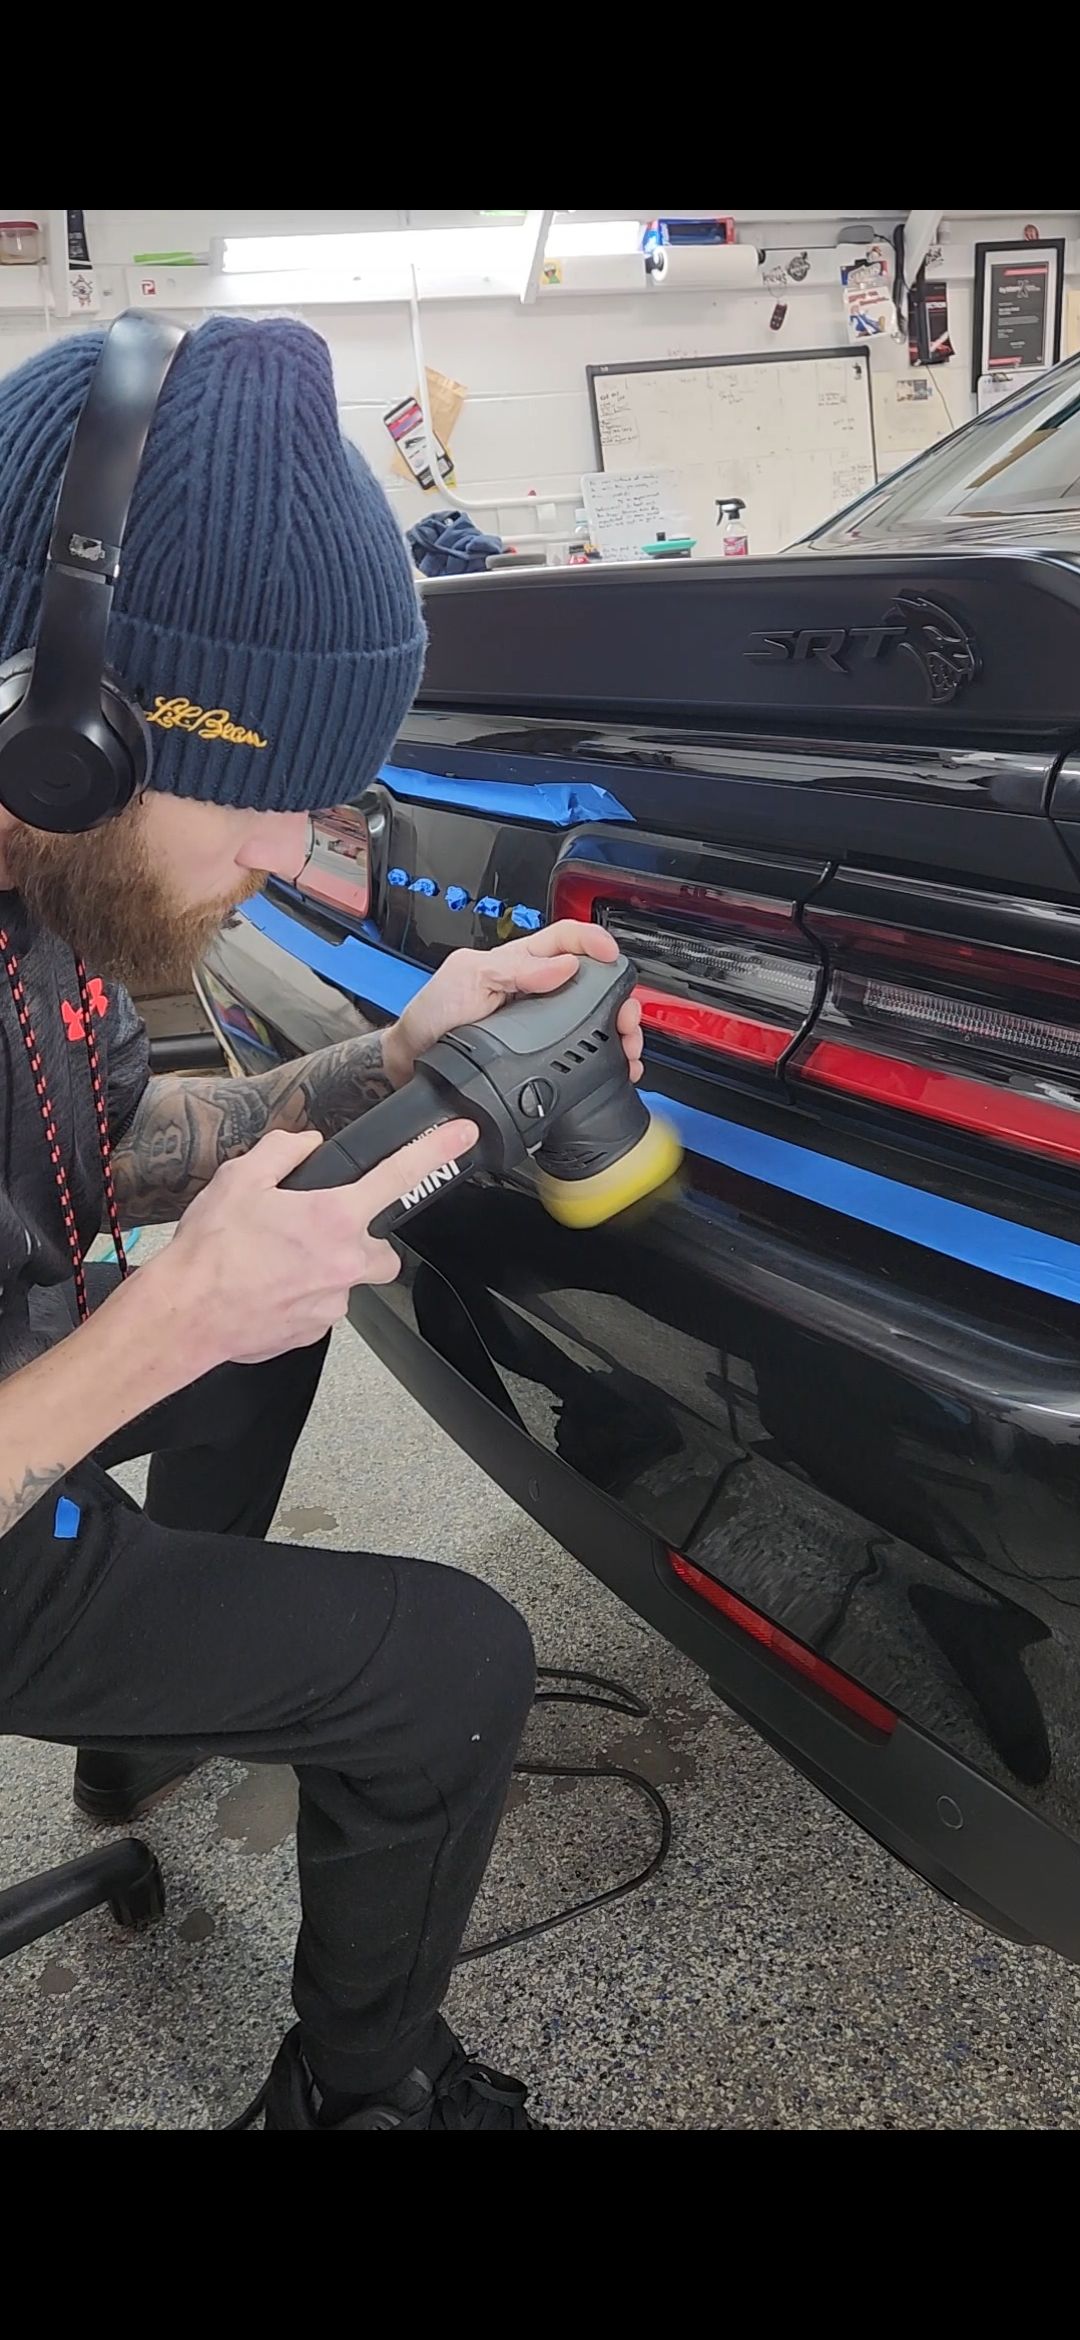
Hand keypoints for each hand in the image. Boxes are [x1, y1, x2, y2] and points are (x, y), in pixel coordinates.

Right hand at [146, 1119, 477, 1370]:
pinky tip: (268, 1288)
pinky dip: (302, 1296)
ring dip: (325, 1269)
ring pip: (348, 1280)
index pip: (399, 1176)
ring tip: (277, 1263)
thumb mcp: (240, 1179)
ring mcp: (332, 1302)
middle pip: (383, 1250)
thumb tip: (305, 1145)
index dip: (437, 1152)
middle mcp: (343, 1263)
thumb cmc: (209, 1252)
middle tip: (321, 1233)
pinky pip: (321, 1307)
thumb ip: (283, 1153)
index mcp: (333, 1217)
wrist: (184, 1316)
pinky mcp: (314, 1331)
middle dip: (363, 1240)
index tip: (461, 1137)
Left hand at [384, 922, 643, 1087]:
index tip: (611, 955)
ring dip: (616, 1029)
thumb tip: (562, 966)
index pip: (565, 939)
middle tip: (627, 1014)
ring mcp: (540, 1022)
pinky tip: (613, 1066)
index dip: (593, 942)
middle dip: (617, 995)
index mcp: (518, 962)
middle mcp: (535, 989)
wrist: (415, 1061)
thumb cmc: (433, 1014)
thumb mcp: (466, 978)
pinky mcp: (540, 1052)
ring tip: (627, 1044)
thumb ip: (512, 969)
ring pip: (592, 1018)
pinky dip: (603, 1058)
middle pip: (591, 982)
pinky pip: (578, 1051)